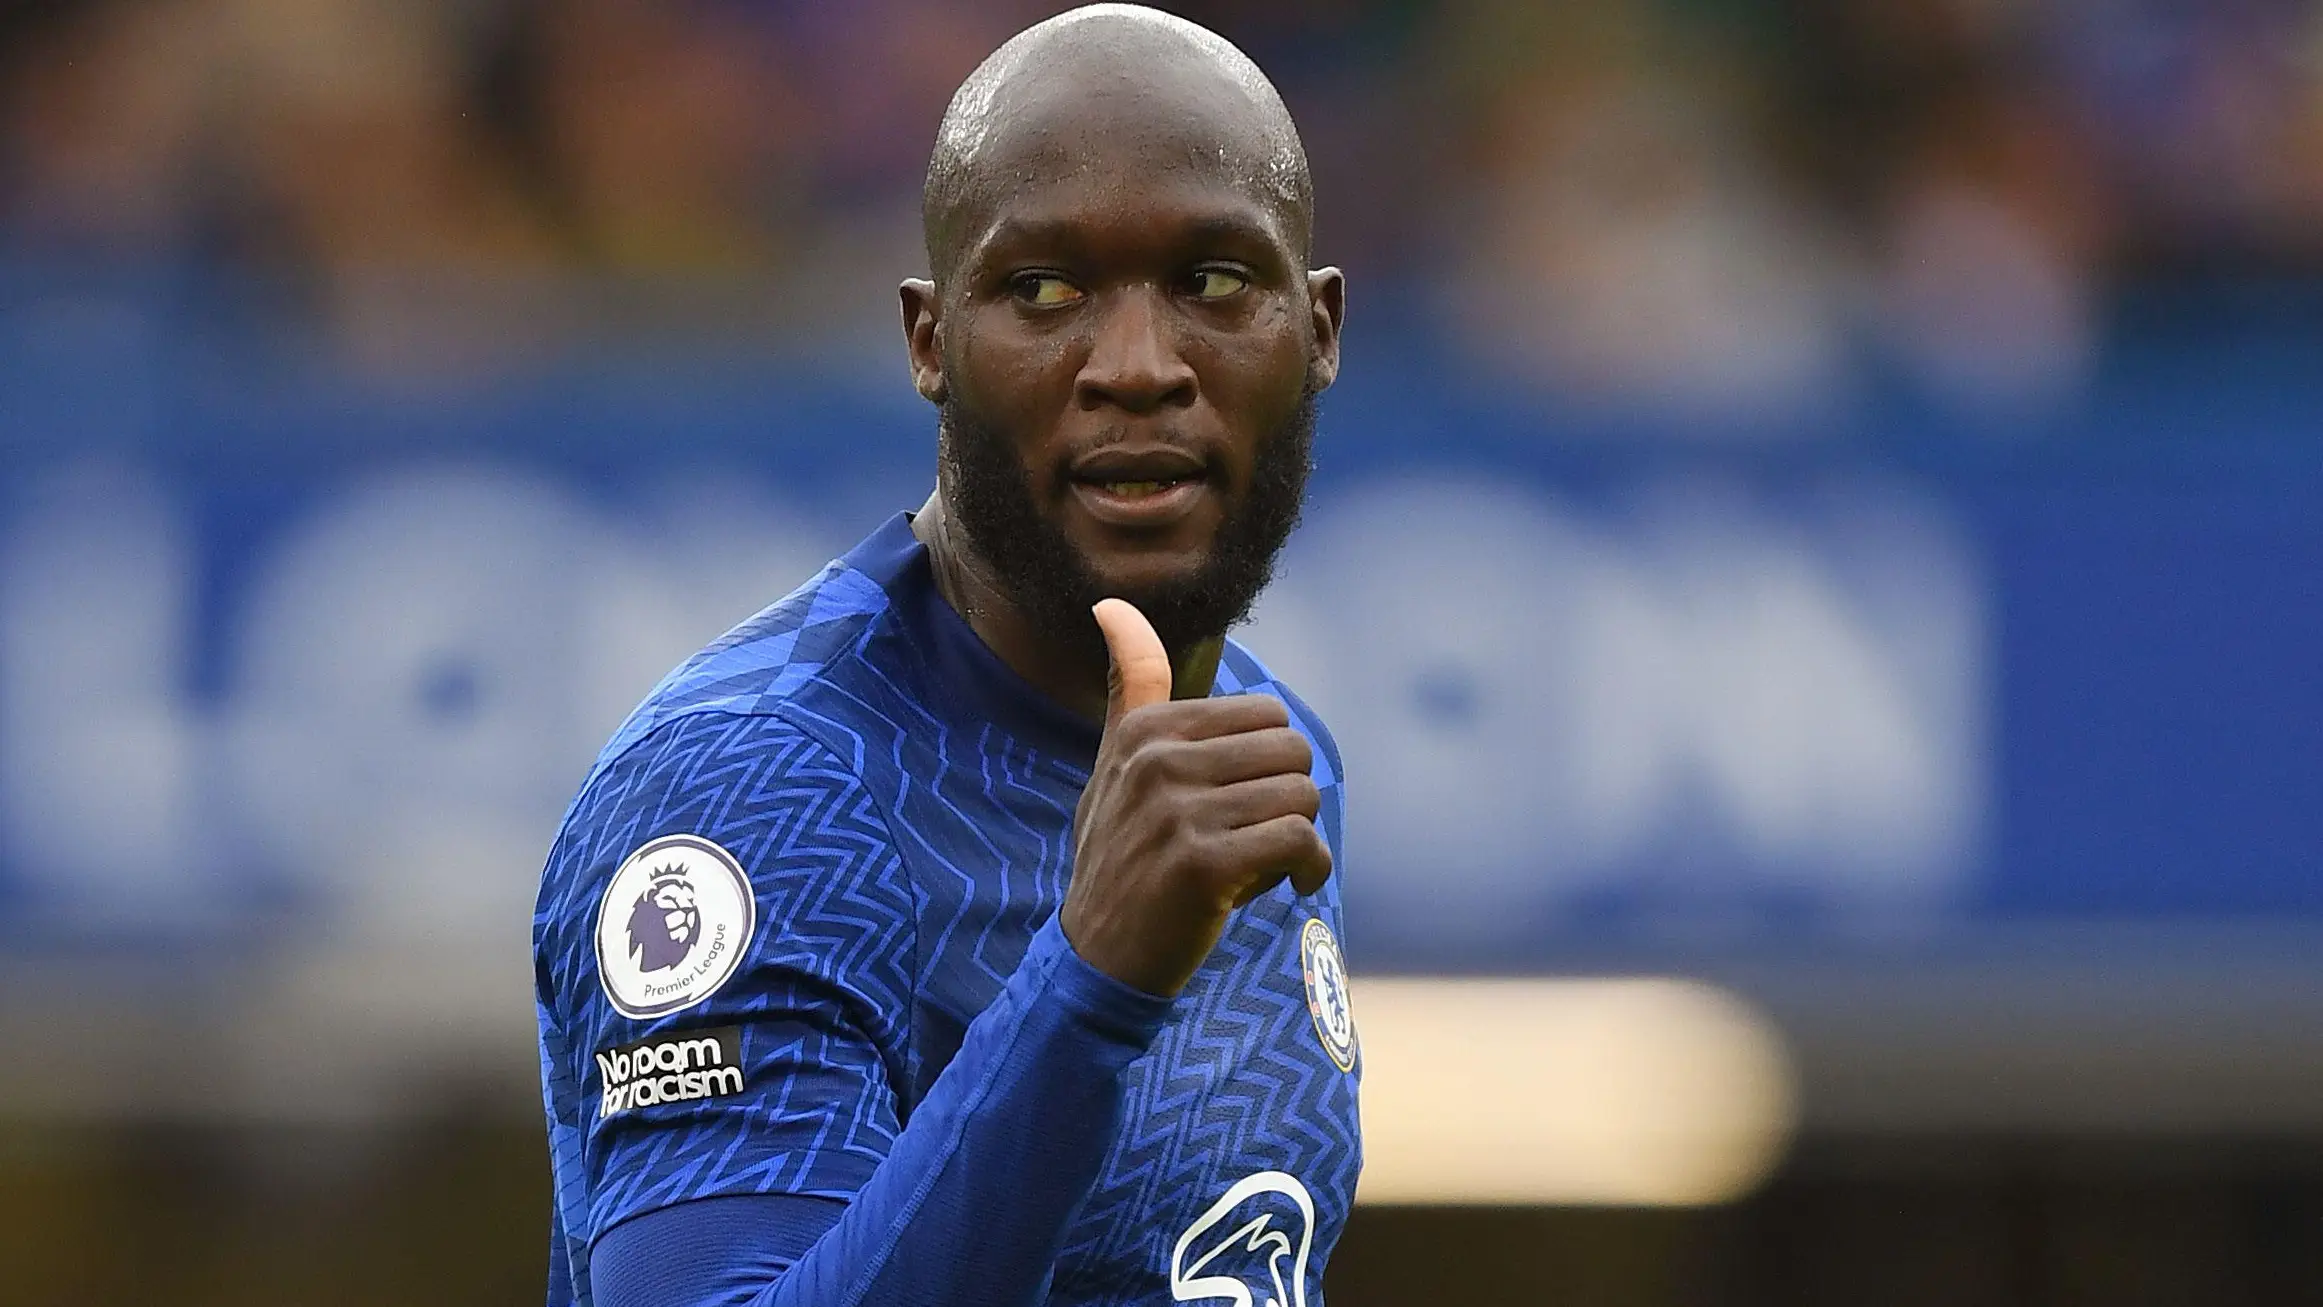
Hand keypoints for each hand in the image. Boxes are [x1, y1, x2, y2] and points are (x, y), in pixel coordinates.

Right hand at [1058, 598, 1332, 997]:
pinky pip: (1299, 841)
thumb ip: (1132, 687)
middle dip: (1288, 797)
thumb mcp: (1114, 764)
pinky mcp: (1203, 864)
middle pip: (1291, 750)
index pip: (1265, 714)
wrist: (1099, 958)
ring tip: (1269, 865)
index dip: (1269, 763)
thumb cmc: (1119, 856)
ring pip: (1301, 795)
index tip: (1245, 802)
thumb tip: (1110, 604)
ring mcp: (1178, 812)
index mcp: (1145, 729)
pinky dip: (1308, 868)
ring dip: (1300, 838)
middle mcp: (1157, 761)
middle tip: (1259, 837)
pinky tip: (1287, 887)